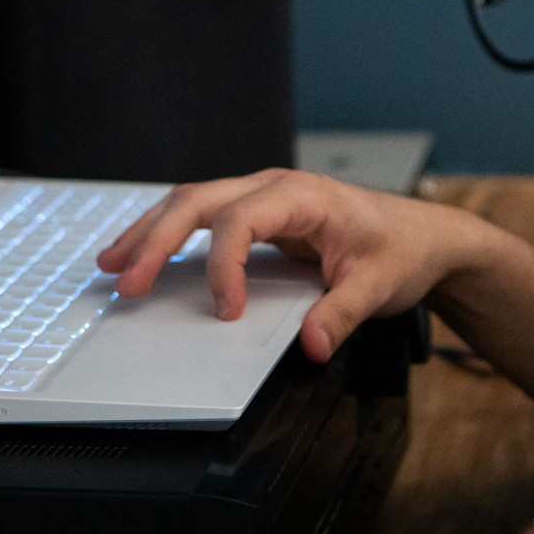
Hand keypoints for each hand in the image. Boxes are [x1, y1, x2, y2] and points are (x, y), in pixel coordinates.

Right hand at [95, 169, 482, 362]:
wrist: (422, 236)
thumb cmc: (402, 250)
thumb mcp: (380, 286)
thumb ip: (343, 315)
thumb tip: (311, 346)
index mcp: (303, 196)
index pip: (242, 220)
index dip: (224, 265)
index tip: (225, 310)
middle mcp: (276, 188)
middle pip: (198, 201)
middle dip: (156, 239)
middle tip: (124, 280)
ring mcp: (263, 198)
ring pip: (191, 203)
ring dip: (150, 233)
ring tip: (111, 264)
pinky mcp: (259, 216)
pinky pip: (204, 219)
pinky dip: (168, 235)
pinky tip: (143, 256)